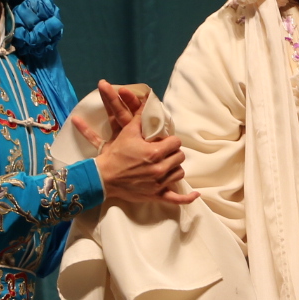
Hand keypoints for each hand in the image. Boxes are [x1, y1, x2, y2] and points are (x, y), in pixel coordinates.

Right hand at [80, 80, 199, 206]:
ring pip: (179, 173)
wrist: (103, 177)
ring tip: (166, 164)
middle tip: (164, 152)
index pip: (176, 143)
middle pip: (179, 157)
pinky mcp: (156, 195)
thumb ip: (139, 118)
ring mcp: (159, 183)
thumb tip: (147, 101)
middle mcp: (160, 168)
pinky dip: (187, 198)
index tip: (164, 141)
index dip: (171, 141)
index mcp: (155, 152)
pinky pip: (176, 199)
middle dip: (173, 153)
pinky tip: (195, 194)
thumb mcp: (127, 133)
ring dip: (175, 168)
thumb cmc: (116, 154)